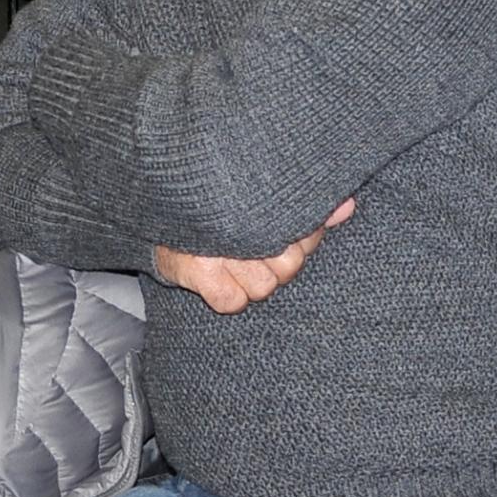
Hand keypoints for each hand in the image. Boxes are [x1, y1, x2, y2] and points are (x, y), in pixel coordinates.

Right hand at [154, 198, 353, 314]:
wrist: (149, 207)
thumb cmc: (212, 205)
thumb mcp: (260, 199)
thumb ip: (308, 206)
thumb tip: (347, 206)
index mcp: (258, 196)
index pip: (307, 233)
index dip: (300, 238)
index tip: (279, 231)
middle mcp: (239, 219)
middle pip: (289, 264)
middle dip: (277, 262)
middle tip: (253, 249)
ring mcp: (217, 245)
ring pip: (263, 287)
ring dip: (250, 281)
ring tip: (232, 260)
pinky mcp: (196, 269)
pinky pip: (232, 301)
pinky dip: (227, 296)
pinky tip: (218, 278)